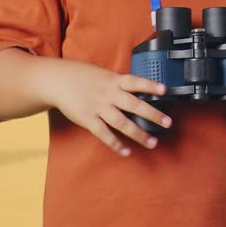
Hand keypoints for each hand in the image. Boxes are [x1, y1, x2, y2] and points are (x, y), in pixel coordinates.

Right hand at [50, 64, 171, 155]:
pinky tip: (126, 151)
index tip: (164, 90)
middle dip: (152, 114)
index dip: (150, 85)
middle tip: (167, 123)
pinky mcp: (88, 119)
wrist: (57, 81)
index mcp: (114, 80)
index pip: (135, 82)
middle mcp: (108, 94)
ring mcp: (98, 107)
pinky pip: (104, 134)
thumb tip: (139, 90)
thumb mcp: (103, 74)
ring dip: (138, 133)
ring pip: (122, 122)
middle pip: (134, 105)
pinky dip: (115, 144)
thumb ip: (119, 83)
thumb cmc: (83, 76)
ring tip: (152, 142)